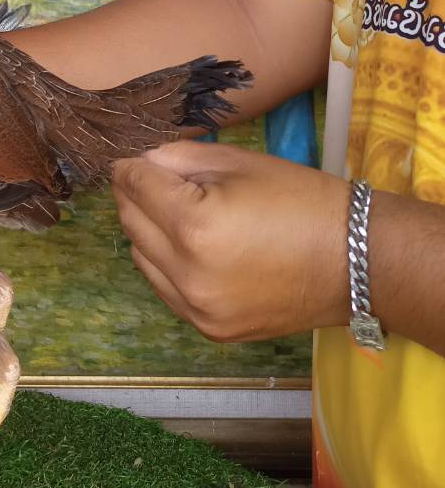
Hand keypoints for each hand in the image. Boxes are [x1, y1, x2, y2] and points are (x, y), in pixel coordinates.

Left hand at [110, 141, 348, 341]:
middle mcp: (187, 274)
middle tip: (155, 180)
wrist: (357, 262)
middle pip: (129, 223)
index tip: (133, 159)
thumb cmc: (301, 201)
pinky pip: (165, 289)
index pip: (133, 186)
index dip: (130, 167)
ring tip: (181, 215)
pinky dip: (167, 265)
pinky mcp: (209, 329)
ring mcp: (197, 309)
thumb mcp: (237, 163)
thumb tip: (141, 161)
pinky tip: (194, 249)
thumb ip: (179, 158)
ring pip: (140, 259)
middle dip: (135, 196)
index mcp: (194, 226)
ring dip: (148, 232)